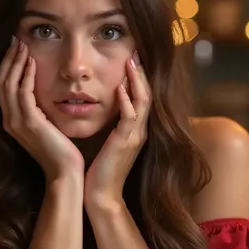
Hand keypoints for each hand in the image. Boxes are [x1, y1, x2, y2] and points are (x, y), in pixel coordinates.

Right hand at [0, 38, 84, 181]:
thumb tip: (43, 94)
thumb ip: (39, 111)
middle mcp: (8, 121)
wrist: (64, 172)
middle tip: (15, 39)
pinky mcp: (28, 123)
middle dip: (8, 59)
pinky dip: (25, 75)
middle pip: (0, 82)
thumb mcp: (46, 126)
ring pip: (8, 84)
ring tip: (22, 44)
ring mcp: (16, 122)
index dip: (7, 66)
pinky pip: (23, 93)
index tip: (15, 48)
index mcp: (11, 121)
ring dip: (15, 62)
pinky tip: (32, 62)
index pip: (2, 87)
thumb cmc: (60, 151)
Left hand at [84, 52, 150, 208]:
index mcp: (135, 130)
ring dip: (137, 81)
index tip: (131, 59)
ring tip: (131, 62)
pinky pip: (130, 118)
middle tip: (135, 52)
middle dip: (141, 73)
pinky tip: (120, 88)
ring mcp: (135, 137)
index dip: (139, 78)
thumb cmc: (100, 171)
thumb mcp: (108, 143)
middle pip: (148, 94)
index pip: (142, 97)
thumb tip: (103, 108)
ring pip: (143, 102)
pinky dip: (126, 102)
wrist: (101, 196)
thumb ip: (111, 126)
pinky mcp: (125, 143)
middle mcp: (139, 131)